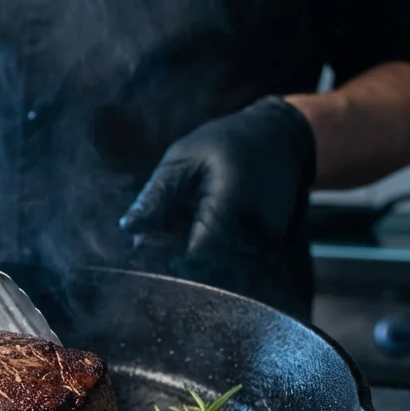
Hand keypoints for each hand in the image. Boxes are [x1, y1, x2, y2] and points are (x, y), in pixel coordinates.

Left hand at [119, 96, 316, 285]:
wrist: (281, 139)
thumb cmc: (227, 142)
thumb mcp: (183, 158)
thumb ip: (157, 196)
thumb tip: (128, 229)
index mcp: (233, 205)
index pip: (196, 257)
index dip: (167, 261)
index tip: (146, 250)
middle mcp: (255, 232)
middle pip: (206, 270)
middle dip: (176, 260)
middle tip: (158, 238)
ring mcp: (266, 244)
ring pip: (219, 270)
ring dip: (194, 259)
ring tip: (183, 224)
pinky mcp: (268, 250)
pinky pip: (233, 263)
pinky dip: (212, 254)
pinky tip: (202, 228)